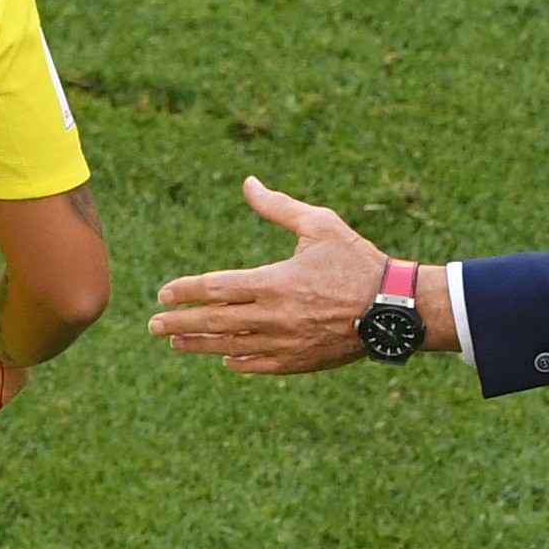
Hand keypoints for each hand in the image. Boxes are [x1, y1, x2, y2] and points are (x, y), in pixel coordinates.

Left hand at [149, 177, 388, 374]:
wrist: (393, 308)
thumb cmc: (356, 260)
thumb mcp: (319, 224)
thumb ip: (277, 207)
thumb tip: (247, 183)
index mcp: (274, 281)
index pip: (215, 288)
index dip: (186, 291)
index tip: (164, 294)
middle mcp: (274, 316)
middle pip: (214, 321)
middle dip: (180, 323)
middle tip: (154, 326)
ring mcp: (286, 342)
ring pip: (230, 347)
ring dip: (200, 345)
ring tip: (176, 343)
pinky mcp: (300, 361)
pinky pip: (260, 365)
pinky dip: (238, 361)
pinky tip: (225, 358)